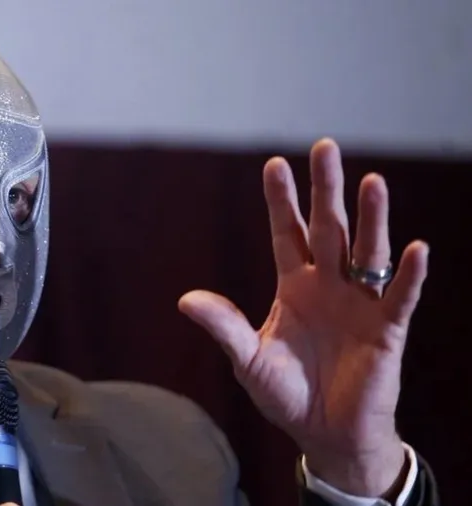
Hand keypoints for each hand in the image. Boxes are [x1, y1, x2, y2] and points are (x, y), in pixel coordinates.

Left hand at [178, 138, 427, 496]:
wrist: (325, 433)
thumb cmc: (287, 393)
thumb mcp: (248, 359)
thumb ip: (224, 326)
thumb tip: (185, 300)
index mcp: (295, 286)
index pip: (287, 233)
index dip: (281, 201)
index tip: (274, 163)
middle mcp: (329, 285)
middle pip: (329, 228)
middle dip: (326, 190)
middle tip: (325, 146)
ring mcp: (360, 304)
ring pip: (367, 252)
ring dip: (371, 218)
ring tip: (371, 181)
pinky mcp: (386, 330)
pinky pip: (400, 298)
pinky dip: (409, 275)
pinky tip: (415, 249)